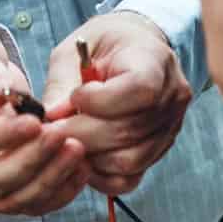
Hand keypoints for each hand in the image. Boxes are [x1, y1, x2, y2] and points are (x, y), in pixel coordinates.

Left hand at [42, 12, 191, 195]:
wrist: (133, 49)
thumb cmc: (102, 45)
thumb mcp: (75, 50)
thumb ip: (62, 81)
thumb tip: (50, 116)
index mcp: (155, 61)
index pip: (140, 90)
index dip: (100, 101)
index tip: (75, 96)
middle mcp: (172, 98)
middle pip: (129, 130)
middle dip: (81, 133)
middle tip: (51, 130)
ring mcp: (169, 128)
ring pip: (129, 159)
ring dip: (89, 155)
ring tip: (65, 141)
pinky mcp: (158, 150)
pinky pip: (131, 176)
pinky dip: (101, 174)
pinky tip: (82, 157)